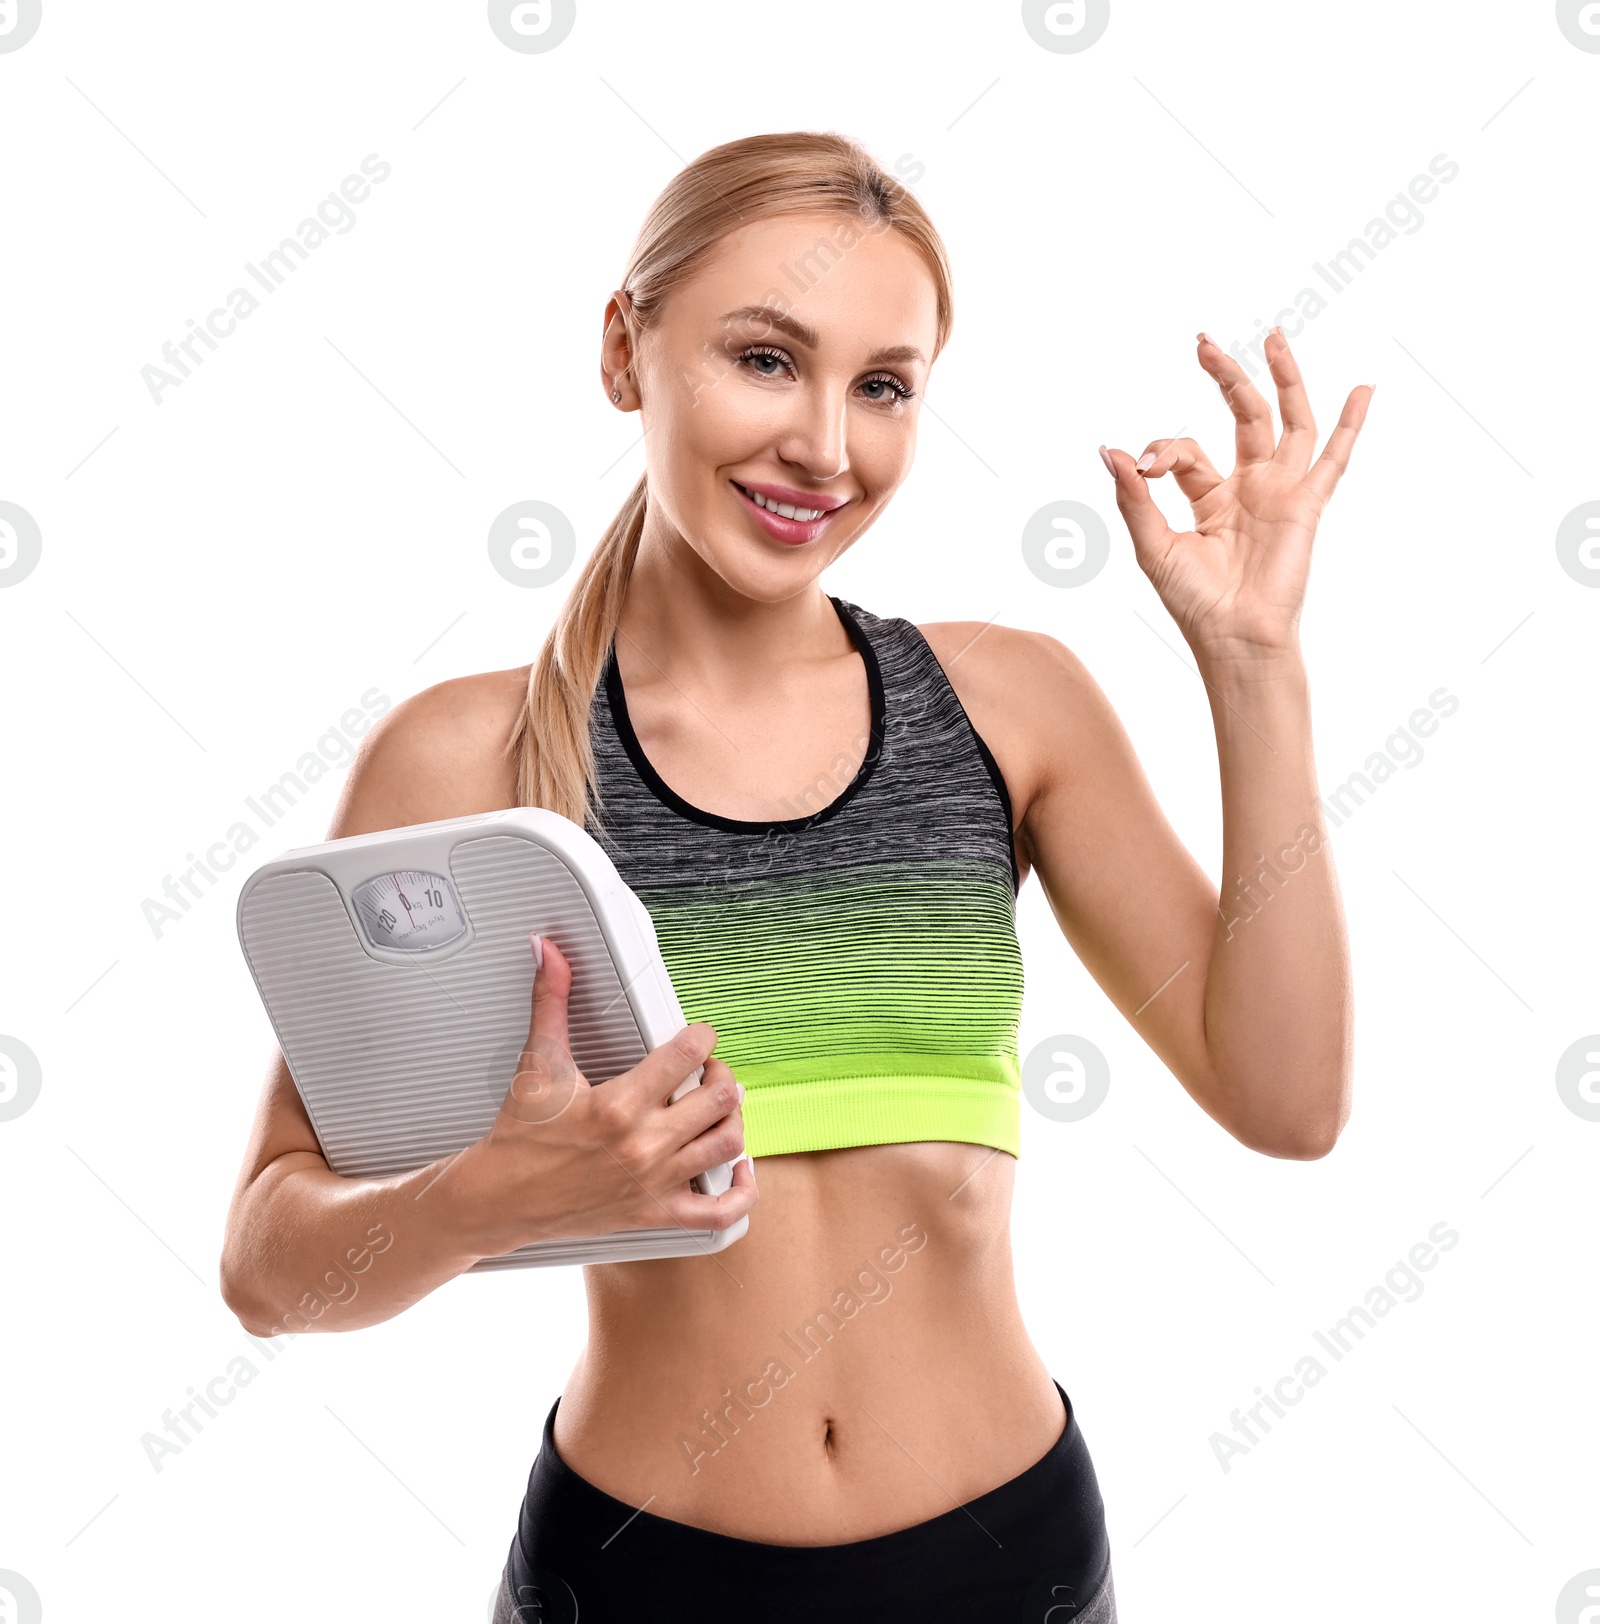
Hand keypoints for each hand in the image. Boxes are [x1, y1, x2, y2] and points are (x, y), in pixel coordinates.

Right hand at [456, 936, 756, 1256]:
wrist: (499, 1200)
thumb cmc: (520, 1137)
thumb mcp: (538, 1064)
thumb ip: (551, 1002)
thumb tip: (549, 955)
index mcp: (619, 1104)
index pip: (687, 1055)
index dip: (702, 1037)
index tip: (699, 1036)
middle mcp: (644, 1145)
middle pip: (721, 1098)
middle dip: (722, 1075)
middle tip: (708, 1070)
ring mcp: (654, 1182)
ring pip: (728, 1144)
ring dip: (733, 1120)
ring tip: (717, 1108)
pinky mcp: (656, 1214)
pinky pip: (720, 1212)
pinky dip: (741, 1189)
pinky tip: (737, 1165)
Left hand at [1099, 329, 1374, 668]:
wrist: (1234, 637)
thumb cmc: (1194, 602)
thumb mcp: (1153, 545)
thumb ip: (1134, 497)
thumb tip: (1109, 450)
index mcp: (1208, 499)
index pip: (1184, 451)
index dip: (1161, 449)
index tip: (1143, 466)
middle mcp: (1247, 488)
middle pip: (1241, 416)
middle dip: (1224, 378)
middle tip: (1203, 342)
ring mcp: (1279, 493)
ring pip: (1288, 422)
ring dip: (1283, 379)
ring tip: (1274, 337)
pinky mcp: (1305, 505)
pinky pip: (1334, 458)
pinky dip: (1351, 424)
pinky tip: (1365, 388)